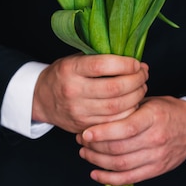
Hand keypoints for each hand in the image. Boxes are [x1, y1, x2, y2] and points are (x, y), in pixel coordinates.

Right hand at [33, 53, 148, 133]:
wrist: (41, 99)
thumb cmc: (63, 75)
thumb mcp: (74, 59)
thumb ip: (99, 58)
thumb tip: (134, 61)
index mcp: (70, 69)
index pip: (102, 65)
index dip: (125, 64)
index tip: (136, 63)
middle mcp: (72, 91)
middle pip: (114, 89)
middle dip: (136, 81)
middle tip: (144, 74)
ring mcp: (77, 111)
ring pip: (116, 108)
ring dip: (136, 97)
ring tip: (141, 87)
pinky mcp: (83, 126)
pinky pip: (113, 122)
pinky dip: (128, 113)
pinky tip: (133, 103)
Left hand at [76, 96, 185, 185]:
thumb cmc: (168, 111)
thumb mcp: (150, 101)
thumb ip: (128, 107)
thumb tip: (99, 110)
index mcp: (153, 117)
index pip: (125, 128)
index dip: (103, 132)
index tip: (86, 131)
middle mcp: (156, 138)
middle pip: (119, 148)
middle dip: (94, 145)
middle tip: (81, 139)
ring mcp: (157, 157)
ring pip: (121, 164)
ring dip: (97, 160)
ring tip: (85, 152)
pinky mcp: (156, 170)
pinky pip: (129, 178)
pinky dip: (109, 179)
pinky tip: (96, 173)